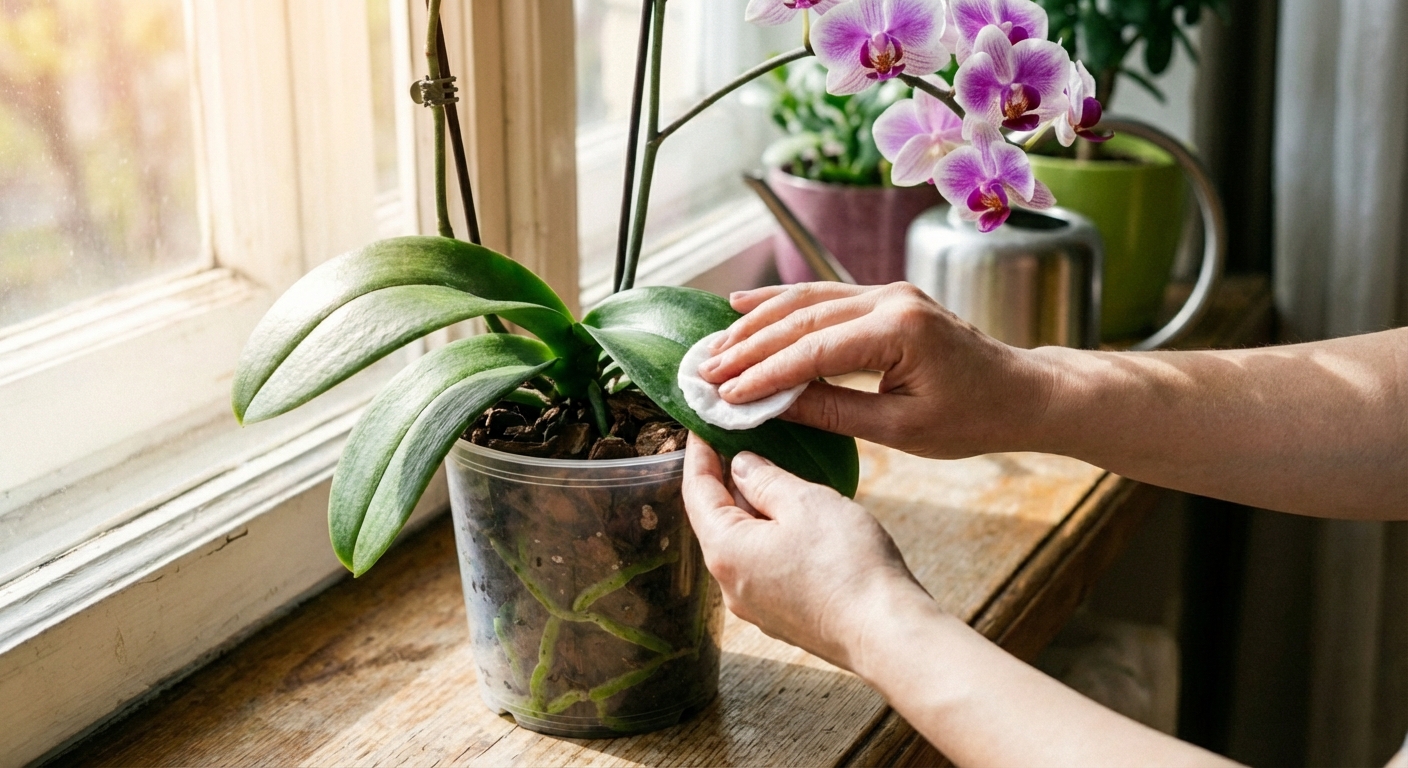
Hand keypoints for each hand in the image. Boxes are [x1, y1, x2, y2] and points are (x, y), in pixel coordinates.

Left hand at [682, 433, 926, 669]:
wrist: (886, 632)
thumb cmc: (846, 564)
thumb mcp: (805, 502)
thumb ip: (766, 479)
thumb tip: (741, 466)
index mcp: (725, 551)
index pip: (697, 491)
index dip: (699, 455)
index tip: (702, 426)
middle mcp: (730, 583)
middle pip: (717, 520)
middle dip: (727, 480)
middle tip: (740, 442)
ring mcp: (755, 604)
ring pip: (743, 544)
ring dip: (752, 509)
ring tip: (772, 475)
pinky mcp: (782, 616)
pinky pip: (764, 566)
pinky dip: (770, 536)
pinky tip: (795, 520)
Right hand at [696, 282, 1054, 458]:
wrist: (1023, 393)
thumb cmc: (973, 418)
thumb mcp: (902, 430)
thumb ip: (834, 411)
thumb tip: (772, 405)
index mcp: (900, 331)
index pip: (813, 350)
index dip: (764, 374)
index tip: (725, 394)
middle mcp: (891, 299)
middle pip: (802, 318)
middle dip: (749, 346)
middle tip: (705, 370)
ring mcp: (889, 292)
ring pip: (807, 299)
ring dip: (757, 321)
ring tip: (715, 344)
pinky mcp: (886, 298)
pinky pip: (824, 296)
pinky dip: (782, 303)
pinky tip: (746, 307)